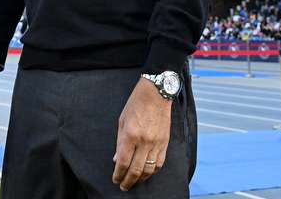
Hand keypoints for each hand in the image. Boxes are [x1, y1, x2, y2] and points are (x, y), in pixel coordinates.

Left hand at [112, 77, 171, 191]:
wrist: (156, 94)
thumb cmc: (136, 104)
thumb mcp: (122, 121)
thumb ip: (120, 142)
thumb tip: (117, 159)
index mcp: (130, 135)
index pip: (123, 162)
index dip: (118, 174)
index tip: (115, 179)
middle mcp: (144, 142)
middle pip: (136, 170)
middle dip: (128, 181)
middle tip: (123, 186)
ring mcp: (156, 143)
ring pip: (149, 169)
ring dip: (140, 179)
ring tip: (134, 182)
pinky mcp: (165, 143)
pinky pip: (159, 163)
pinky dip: (152, 171)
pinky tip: (146, 173)